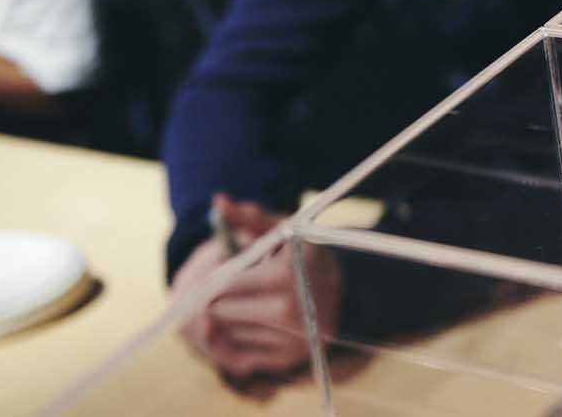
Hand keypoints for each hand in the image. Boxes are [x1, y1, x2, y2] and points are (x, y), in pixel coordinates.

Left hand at [173, 194, 341, 384]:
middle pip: (221, 310)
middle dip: (221, 298)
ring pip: (228, 332)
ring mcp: (289, 340)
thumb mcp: (283, 232)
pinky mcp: (287, 360)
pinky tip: (257, 322)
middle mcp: (289, 311)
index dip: (218, 277)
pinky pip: (241, 351)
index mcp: (286, 275)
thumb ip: (248, 218)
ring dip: (231, 317)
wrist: (345, 294)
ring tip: (251, 303)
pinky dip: (242, 337)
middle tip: (234, 288)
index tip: (223, 271)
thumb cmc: (305, 257)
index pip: (225, 284)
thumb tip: (217, 201)